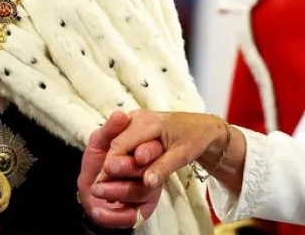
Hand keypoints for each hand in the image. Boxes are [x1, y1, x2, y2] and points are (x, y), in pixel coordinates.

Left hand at [78, 111, 165, 227]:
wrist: (90, 186)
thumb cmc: (98, 160)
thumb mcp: (100, 140)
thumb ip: (110, 129)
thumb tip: (120, 114)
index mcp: (144, 152)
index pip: (151, 149)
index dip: (143, 151)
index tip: (130, 152)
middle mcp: (149, 172)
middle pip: (147, 171)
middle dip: (128, 169)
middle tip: (108, 168)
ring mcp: (146, 193)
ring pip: (139, 193)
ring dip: (117, 190)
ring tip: (97, 188)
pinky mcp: (139, 212)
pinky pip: (132, 217)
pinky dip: (114, 217)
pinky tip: (100, 212)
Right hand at [102, 111, 240, 193]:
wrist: (202, 127)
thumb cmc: (194, 139)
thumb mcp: (182, 155)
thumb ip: (163, 167)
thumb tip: (147, 182)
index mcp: (150, 122)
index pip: (121, 144)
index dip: (112, 165)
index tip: (104, 184)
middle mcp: (139, 117)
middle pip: (116, 144)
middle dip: (111, 165)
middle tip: (102, 187)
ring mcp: (137, 120)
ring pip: (118, 143)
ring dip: (116, 161)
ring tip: (111, 182)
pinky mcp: (136, 126)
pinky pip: (124, 142)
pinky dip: (121, 156)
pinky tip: (119, 173)